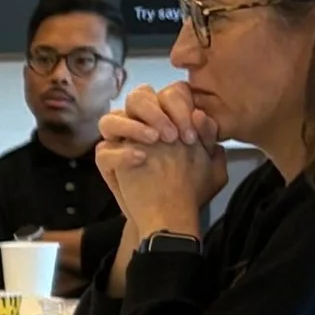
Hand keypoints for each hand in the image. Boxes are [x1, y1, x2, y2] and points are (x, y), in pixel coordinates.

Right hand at [95, 84, 223, 231]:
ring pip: (110, 119)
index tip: (191, 132)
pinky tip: (140, 159)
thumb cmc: (189, 191)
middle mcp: (141, 125)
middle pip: (137, 97)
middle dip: (155, 111)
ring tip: (154, 142)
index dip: (179, 105)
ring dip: (132, 125)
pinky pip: (103, 151)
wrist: (170, 220)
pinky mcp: (107, 162)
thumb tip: (201, 116)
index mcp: (167, 120)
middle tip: (171, 136)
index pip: (168, 94)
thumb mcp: (211, 166)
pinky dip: (121, 154)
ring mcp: (121, 142)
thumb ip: (210, 139)